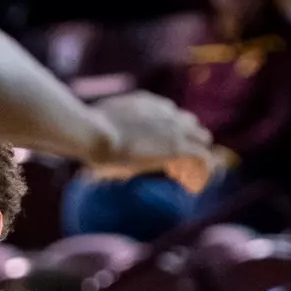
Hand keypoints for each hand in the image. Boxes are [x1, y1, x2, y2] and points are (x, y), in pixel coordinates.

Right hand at [86, 91, 216, 192]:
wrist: (95, 132)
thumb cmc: (87, 133)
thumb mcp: (97, 128)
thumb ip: (105, 135)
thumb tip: (93, 156)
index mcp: (147, 103)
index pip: (171, 114)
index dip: (170, 134)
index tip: (161, 153)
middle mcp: (165, 111)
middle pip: (191, 124)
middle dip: (187, 144)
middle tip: (175, 169)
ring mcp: (174, 128)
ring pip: (202, 140)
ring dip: (195, 159)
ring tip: (184, 180)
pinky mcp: (178, 147)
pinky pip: (203, 158)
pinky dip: (201, 173)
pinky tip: (192, 187)